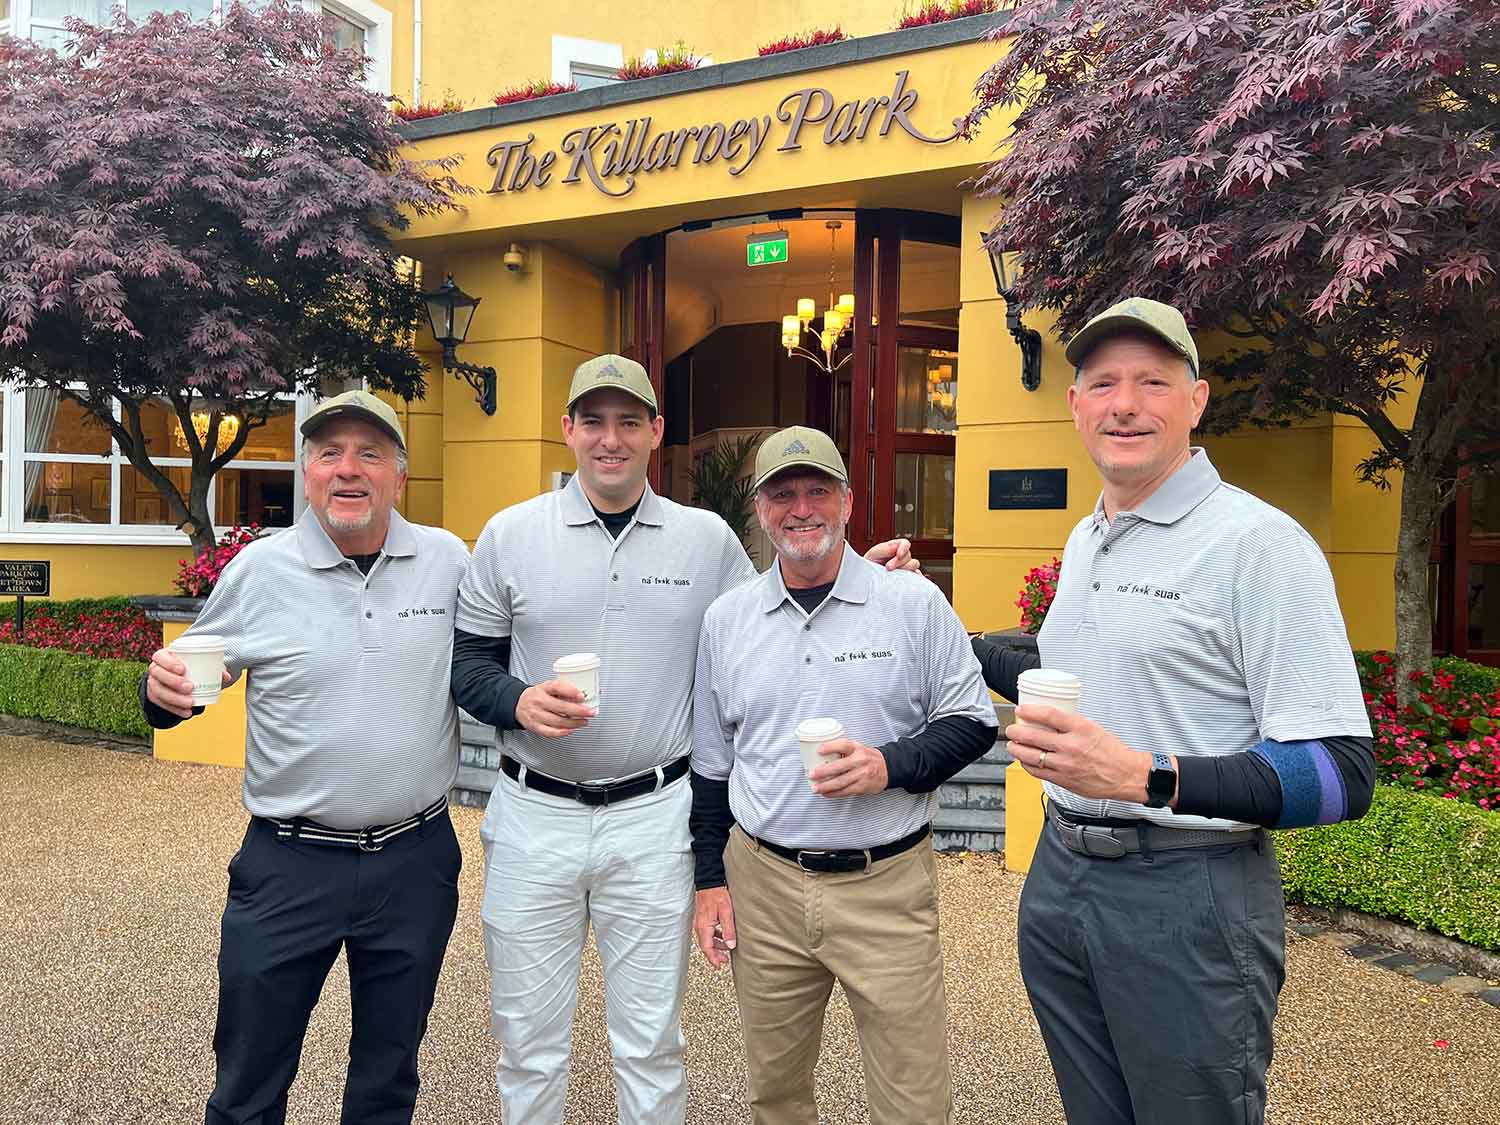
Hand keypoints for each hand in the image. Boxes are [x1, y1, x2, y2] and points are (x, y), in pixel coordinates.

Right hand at [145, 648, 225, 717]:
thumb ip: (213, 668)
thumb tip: (225, 676)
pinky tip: (186, 712)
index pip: (160, 656)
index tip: (183, 670)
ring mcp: (152, 682)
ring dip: (174, 698)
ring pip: (157, 690)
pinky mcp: (153, 696)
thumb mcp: (199, 664)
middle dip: (173, 681)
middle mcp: (155, 668)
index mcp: (164, 656)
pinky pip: (160, 703)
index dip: (169, 663)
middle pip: (157, 673)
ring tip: (190, 703)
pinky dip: (174, 709)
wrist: (176, 678)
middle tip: (190, 687)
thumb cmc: (189, 667)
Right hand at [516, 680, 594, 737]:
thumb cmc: (538, 695)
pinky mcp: (535, 726)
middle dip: (579, 711)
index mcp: (544, 688)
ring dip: (574, 723)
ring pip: (558, 721)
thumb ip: (564, 690)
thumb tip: (585, 696)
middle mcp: (539, 701)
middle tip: (590, 712)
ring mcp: (536, 715)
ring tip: (584, 722)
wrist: (518, 704)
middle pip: (561, 707)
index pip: (556, 687)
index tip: (581, 695)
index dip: (570, 691)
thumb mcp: (549, 687)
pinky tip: (571, 730)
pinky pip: (549, 732)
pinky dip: (561, 732)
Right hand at [693, 887, 736, 967]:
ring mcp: (700, 922)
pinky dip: (715, 937)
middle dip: (715, 954)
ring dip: (716, 945)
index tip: (719, 966)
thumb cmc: (717, 894)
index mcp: (704, 926)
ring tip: (726, 948)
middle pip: (706, 945)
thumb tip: (730, 946)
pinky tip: (722, 936)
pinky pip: (707, 932)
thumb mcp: (727, 912)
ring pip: (707, 939)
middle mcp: (699, 926)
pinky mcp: (702, 918)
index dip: (713, 958)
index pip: (707, 947)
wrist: (710, 881)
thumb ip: (728, 930)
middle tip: (724, 960)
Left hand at [809, 738, 888, 796]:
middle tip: (811, 774)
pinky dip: (834, 793)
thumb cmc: (867, 757)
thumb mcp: (857, 748)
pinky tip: (825, 793)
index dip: (830, 747)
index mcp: (857, 748)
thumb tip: (819, 755)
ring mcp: (862, 774)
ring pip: (841, 782)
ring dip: (826, 786)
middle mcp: (860, 761)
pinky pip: (846, 791)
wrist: (887, 768)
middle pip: (839, 767)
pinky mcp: (862, 786)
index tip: (819, 750)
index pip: (843, 745)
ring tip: (815, 788)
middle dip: (823, 772)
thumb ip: (842, 750)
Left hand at [864, 537, 920, 573]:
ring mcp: (906, 567)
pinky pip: (916, 576)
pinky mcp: (908, 577)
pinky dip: (915, 577)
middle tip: (888, 568)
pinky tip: (907, 580)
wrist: (869, 577)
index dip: (904, 548)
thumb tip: (895, 547)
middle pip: (909, 556)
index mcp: (895, 547)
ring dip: (905, 569)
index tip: (898, 555)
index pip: (905, 543)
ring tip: (894, 575)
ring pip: (914, 565)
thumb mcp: (873, 554)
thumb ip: (884, 549)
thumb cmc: (870, 564)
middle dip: (898, 562)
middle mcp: (903, 556)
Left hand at [1005, 706, 1168, 804]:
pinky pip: (1037, 772)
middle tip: (1011, 729)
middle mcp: (1070, 746)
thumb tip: (1050, 720)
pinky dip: (1027, 765)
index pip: (1048, 715)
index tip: (1021, 710)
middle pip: (1033, 736)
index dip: (1029, 711)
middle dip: (1016, 731)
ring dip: (1016, 749)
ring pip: (1030, 756)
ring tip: (1012, 745)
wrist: (1126, 775)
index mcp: (1080, 728)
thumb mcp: (1093, 728)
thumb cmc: (1113, 752)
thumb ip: (1071, 725)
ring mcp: (1065, 764)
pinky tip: (1024, 760)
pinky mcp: (1063, 779)